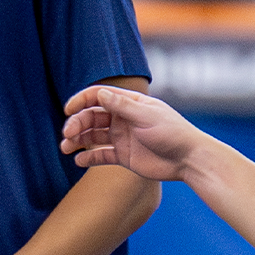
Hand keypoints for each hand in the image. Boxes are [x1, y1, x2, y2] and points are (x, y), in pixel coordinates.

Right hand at [61, 85, 208, 181]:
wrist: (188, 159)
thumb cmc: (172, 133)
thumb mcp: (146, 116)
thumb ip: (122, 106)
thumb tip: (98, 94)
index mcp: (129, 104)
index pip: (98, 97)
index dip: (81, 101)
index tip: (68, 110)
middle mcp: (123, 119)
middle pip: (92, 117)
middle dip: (77, 124)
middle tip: (67, 135)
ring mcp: (122, 137)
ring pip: (93, 136)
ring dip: (78, 140)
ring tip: (66, 148)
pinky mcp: (123, 156)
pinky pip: (101, 155)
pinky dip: (88, 157)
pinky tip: (78, 160)